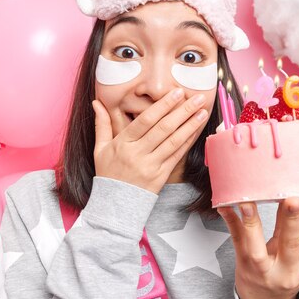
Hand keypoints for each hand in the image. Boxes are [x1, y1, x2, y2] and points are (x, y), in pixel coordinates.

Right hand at [92, 88, 207, 193]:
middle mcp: (137, 154)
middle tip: (197, 97)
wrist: (113, 206)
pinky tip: (196, 130)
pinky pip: (177, 156)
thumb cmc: (108, 173)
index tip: (176, 93)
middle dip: (182, 111)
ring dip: (189, 125)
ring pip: (173, 141)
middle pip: (163, 129)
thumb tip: (96, 102)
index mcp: (122, 144)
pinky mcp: (161, 176)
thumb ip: (101, 124)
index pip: (145, 121)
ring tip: (202, 111)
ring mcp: (150, 166)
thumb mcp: (99, 149)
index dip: (163, 106)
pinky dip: (187, 141)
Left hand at [218, 195, 298, 298]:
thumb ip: (293, 226)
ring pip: (256, 246)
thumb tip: (295, 189)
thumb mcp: (298, 254)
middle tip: (294, 199)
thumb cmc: (284, 269)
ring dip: (252, 222)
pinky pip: (235, 241)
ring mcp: (263, 269)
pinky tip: (225, 206)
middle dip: (292, 220)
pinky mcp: (243, 265)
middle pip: (289, 242)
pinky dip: (230, 221)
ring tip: (248, 202)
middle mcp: (287, 268)